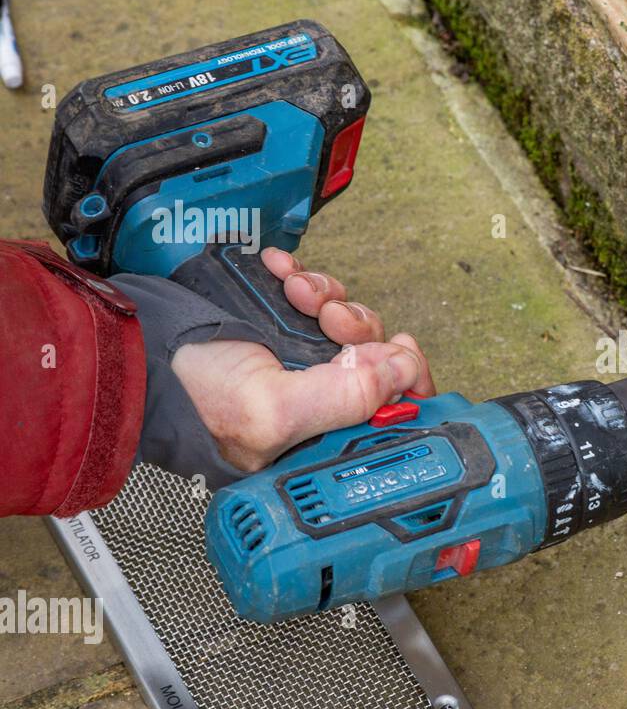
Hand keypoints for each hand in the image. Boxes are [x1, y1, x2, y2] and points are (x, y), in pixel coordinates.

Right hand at [171, 247, 435, 472]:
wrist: (137, 347)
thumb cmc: (188, 396)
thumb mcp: (272, 409)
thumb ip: (345, 398)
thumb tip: (402, 373)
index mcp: (323, 436)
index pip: (395, 413)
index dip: (407, 378)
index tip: (399, 350)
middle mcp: (320, 400)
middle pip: (379, 358)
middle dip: (359, 327)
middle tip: (330, 319)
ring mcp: (302, 358)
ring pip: (351, 320)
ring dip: (330, 296)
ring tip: (297, 292)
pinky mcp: (284, 321)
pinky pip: (319, 292)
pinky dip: (305, 276)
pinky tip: (282, 272)